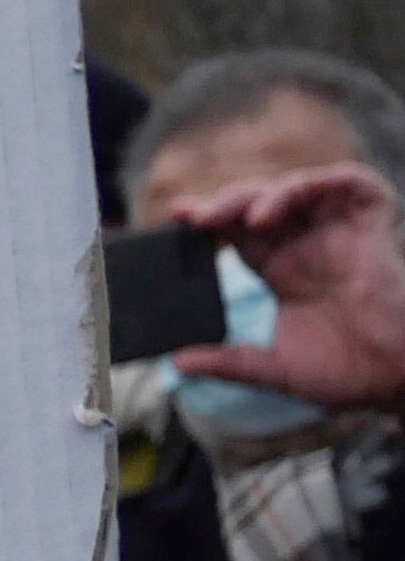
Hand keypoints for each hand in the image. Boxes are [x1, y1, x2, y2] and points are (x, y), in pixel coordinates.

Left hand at [171, 164, 404, 409]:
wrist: (391, 379)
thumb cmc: (344, 373)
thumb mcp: (272, 368)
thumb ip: (227, 363)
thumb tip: (177, 362)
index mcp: (283, 271)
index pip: (238, 234)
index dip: (211, 221)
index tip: (178, 218)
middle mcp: (309, 246)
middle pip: (260, 204)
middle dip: (227, 204)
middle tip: (197, 217)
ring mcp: (341, 232)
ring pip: (299, 187)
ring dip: (266, 192)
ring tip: (244, 218)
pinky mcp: (374, 224)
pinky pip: (351, 182)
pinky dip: (319, 181)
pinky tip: (290, 199)